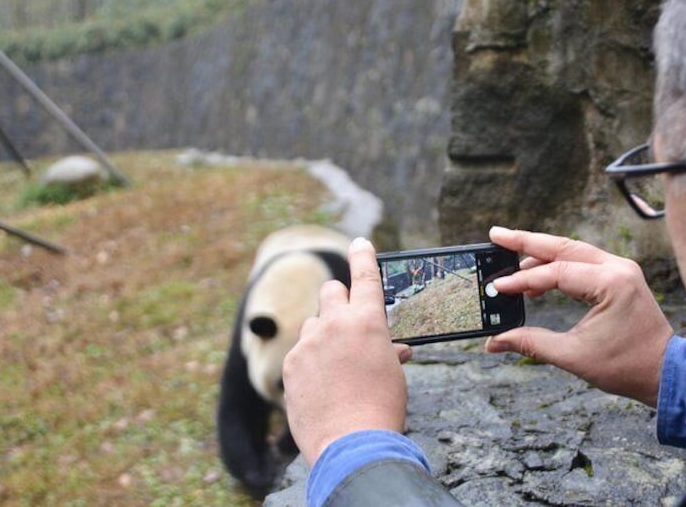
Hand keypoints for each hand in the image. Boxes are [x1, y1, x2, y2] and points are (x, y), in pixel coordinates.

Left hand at [283, 237, 411, 465]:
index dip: (364, 256)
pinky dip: (309, 363)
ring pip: (313, 324)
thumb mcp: (393, 375)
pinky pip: (300, 353)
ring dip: (323, 335)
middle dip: (339, 299)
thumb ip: (387, 352)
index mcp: (369, 322)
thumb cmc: (381, 409)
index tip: (360, 242)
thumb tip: (394, 350)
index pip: (366, 277)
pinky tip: (320, 387)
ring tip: (335, 367)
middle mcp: (336, 324)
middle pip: (331, 290)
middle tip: (345, 318)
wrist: (352, 444)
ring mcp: (309, 343)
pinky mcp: (290, 365)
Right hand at [485, 227, 672, 406]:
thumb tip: (494, 342)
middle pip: (563, 246)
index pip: (556, 272)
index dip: (523, 279)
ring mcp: (621, 269)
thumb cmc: (626, 366)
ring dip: (541, 253)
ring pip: (572, 251)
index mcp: (611, 283)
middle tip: (496, 235)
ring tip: (510, 260)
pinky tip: (538, 280)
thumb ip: (531, 343)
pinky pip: (583, 262)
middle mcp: (618, 267)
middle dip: (526, 241)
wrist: (665, 373)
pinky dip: (558, 266)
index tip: (498, 287)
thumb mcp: (573, 356)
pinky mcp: (620, 276)